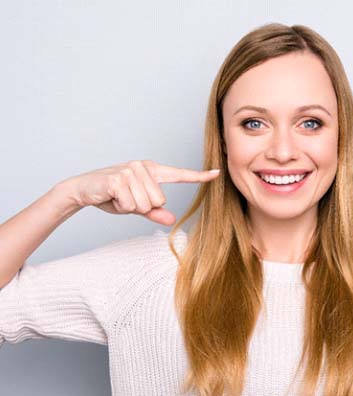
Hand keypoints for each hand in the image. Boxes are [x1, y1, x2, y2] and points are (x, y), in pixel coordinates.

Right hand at [63, 160, 219, 224]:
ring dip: (130, 207)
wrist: (83, 190)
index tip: (216, 173)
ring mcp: (131, 170)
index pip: (179, 175)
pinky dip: (120, 206)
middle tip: (125, 198)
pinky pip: (132, 204)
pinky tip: (111, 196)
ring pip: (146, 204)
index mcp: (151, 170)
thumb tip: (172, 219)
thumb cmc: (111, 196)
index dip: (198, 176)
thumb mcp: (136, 206)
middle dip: (142, 206)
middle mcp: (143, 167)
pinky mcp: (119, 178)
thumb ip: (154, 212)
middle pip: (160, 200)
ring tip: (118, 197)